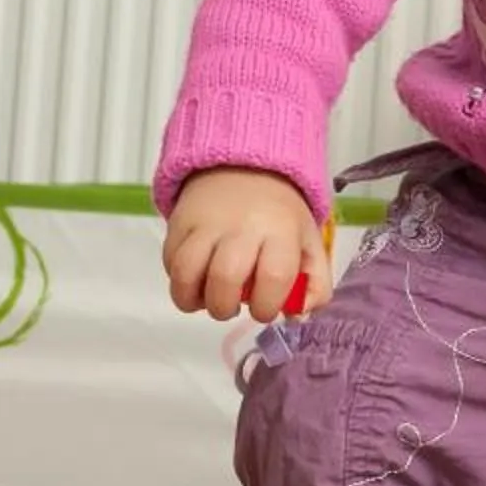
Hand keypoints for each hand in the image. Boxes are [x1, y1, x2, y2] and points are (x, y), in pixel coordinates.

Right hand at [163, 168, 329, 322]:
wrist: (246, 169)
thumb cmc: (280, 218)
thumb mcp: (310, 245)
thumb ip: (315, 285)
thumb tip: (296, 316)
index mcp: (281, 231)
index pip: (274, 276)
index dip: (267, 306)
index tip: (264, 310)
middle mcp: (242, 225)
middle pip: (225, 277)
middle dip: (224, 308)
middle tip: (231, 307)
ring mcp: (206, 223)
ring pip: (186, 271)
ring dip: (192, 299)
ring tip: (207, 299)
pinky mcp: (179, 222)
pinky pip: (170, 262)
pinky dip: (179, 282)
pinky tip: (196, 280)